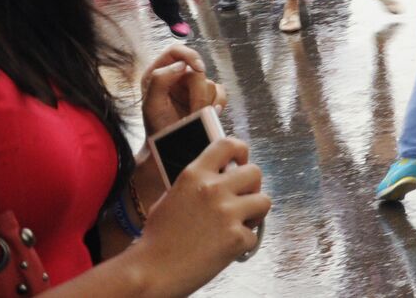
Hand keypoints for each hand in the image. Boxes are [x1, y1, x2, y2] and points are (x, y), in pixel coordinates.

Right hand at [133, 137, 270, 293]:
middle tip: (241, 201)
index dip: (241, 151)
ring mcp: (227, 212)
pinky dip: (243, 244)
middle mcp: (213, 188)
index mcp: (194, 174)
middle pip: (255, 172)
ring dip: (255, 214)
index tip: (242, 162)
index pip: (228, 145)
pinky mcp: (236, 237)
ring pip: (264, 201)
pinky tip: (225, 249)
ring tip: (238, 224)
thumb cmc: (157, 239)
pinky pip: (254, 235)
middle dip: (252, 187)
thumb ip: (196, 185)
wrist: (151, 271)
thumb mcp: (171, 197)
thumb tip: (219, 178)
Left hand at [141, 44, 226, 137]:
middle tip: (194, 112)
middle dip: (198, 93)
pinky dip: (217, 104)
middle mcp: (177, 77)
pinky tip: (209, 114)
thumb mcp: (150, 105)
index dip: (189, 55)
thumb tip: (181, 65)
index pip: (176, 50)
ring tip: (195, 118)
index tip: (198, 68)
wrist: (169, 149)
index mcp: (159, 73)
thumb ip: (160, 80)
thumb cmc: (156, 128)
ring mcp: (193, 87)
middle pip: (198, 70)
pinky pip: (220, 93)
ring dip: (205, 103)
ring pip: (210, 84)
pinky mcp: (207, 98)